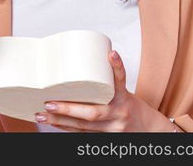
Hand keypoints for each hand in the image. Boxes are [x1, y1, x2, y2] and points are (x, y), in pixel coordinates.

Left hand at [34, 49, 176, 131]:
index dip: (115, 68)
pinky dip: (66, 128)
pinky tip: (53, 123)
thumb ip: (106, 78)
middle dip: (69, 109)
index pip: (118, 82)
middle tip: (49, 102)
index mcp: (123, 98)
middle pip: (93, 113)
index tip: (110, 55)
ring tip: (42, 115)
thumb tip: (86, 56)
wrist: (149, 130)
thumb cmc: (131, 107)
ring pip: (84, 128)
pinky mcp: (106, 137)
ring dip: (60, 121)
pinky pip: (83, 134)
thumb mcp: (123, 90)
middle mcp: (118, 114)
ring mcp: (112, 129)